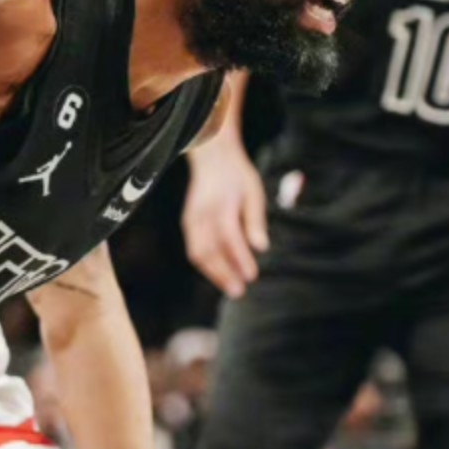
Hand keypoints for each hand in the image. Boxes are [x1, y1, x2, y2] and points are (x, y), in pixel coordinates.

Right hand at [181, 138, 267, 299]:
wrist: (211, 157)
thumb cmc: (237, 175)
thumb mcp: (253, 192)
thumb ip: (255, 220)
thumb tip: (261, 247)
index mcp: (221, 204)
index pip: (229, 238)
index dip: (240, 258)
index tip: (252, 276)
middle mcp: (202, 214)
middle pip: (209, 251)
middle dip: (223, 274)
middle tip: (239, 292)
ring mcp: (191, 219)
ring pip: (198, 253)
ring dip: (213, 273)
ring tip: (230, 287)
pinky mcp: (188, 222)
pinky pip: (194, 248)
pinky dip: (205, 264)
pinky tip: (219, 273)